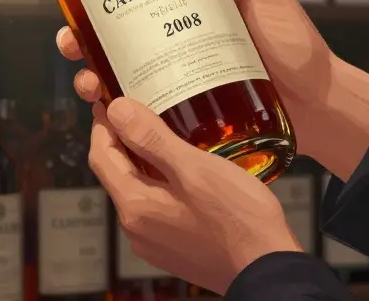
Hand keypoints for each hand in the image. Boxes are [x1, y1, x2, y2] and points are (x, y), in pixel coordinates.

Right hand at [58, 0, 336, 154]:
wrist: (322, 108)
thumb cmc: (300, 48)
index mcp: (197, 8)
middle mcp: (184, 41)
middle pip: (121, 38)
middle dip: (86, 41)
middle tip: (71, 43)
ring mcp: (184, 78)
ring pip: (126, 76)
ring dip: (96, 78)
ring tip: (89, 83)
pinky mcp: (189, 112)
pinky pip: (148, 110)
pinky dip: (123, 111)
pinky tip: (108, 113)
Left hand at [92, 96, 300, 293]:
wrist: (267, 267)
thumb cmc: (238, 219)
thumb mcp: (194, 168)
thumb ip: (152, 139)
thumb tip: (117, 111)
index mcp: (135, 206)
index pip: (100, 157)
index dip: (102, 125)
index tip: (109, 102)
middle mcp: (137, 229)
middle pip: (117, 174)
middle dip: (122, 141)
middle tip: (137, 110)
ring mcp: (154, 243)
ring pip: (138, 191)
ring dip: (143, 162)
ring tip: (163, 134)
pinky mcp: (174, 249)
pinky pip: (156, 208)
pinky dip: (160, 183)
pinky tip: (182, 171)